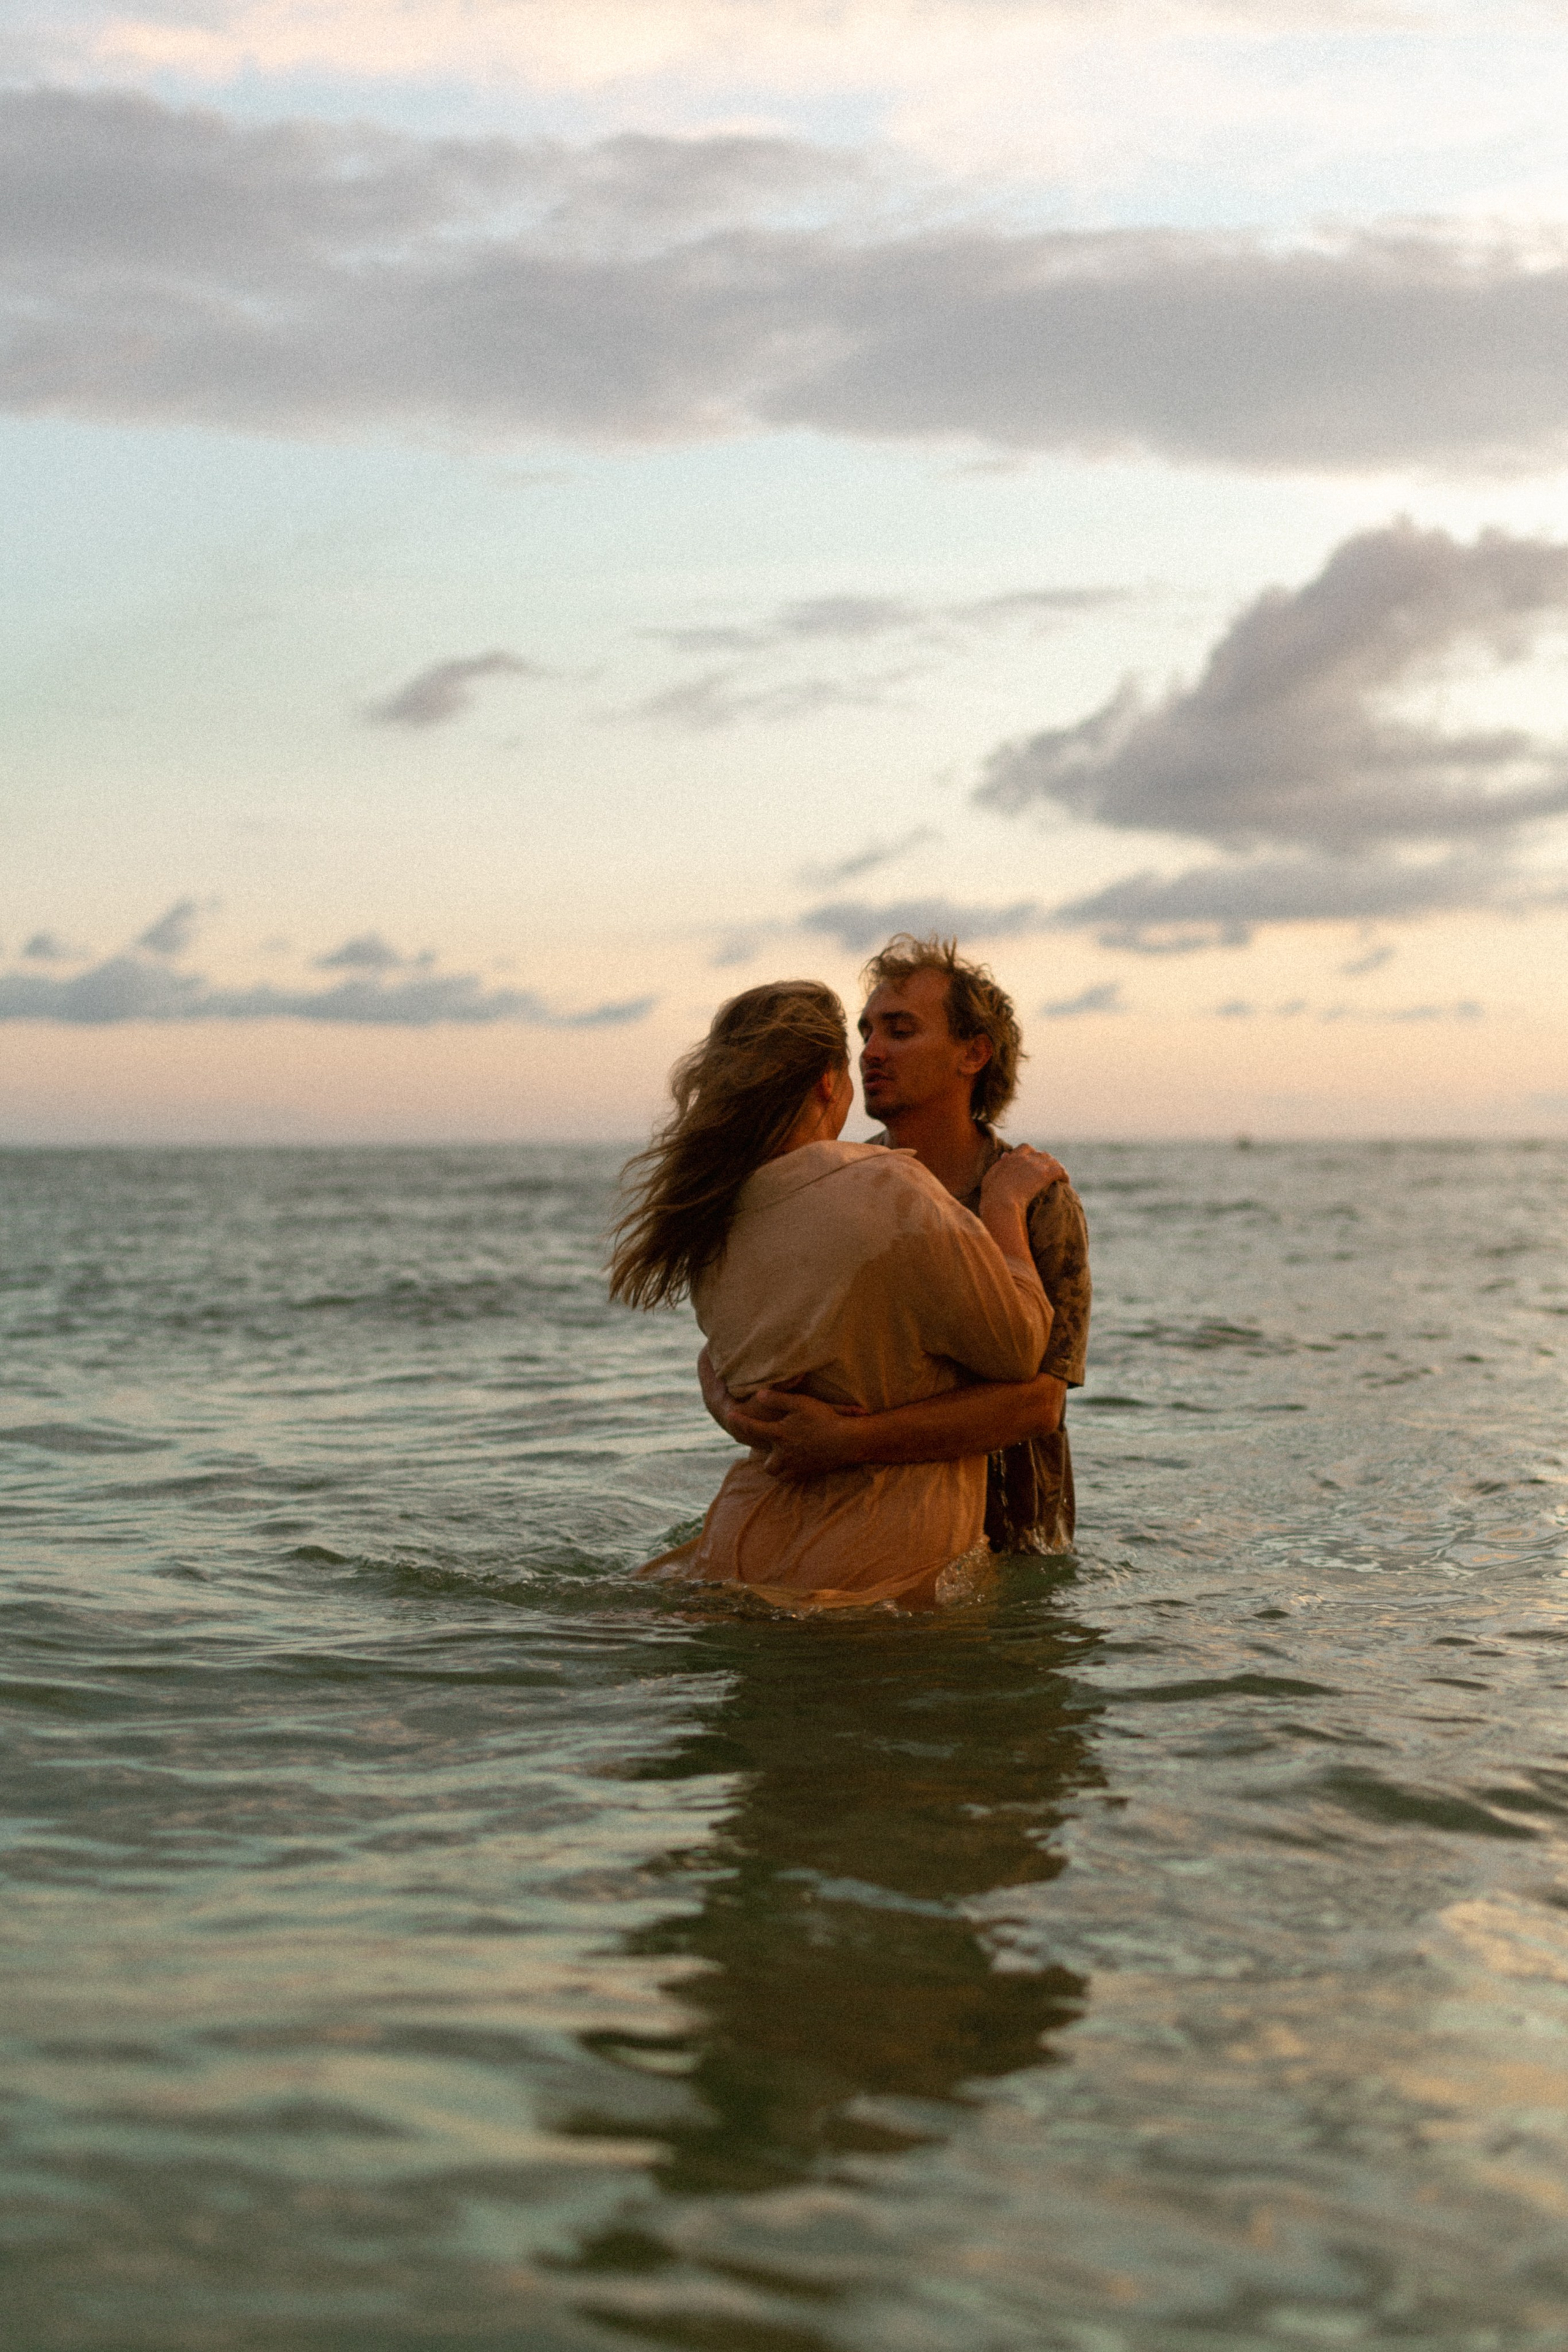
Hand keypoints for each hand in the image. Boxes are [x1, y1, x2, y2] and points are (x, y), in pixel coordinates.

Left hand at [734, 1387, 870, 1480]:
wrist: (848, 1441)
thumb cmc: (824, 1419)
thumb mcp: (800, 1403)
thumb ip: (777, 1399)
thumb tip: (758, 1394)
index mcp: (780, 1434)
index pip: (753, 1428)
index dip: (739, 1421)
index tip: (729, 1416)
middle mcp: (784, 1453)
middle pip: (765, 1462)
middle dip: (763, 1455)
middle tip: (767, 1444)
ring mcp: (796, 1466)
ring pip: (776, 1472)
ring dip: (775, 1465)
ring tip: (780, 1455)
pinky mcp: (808, 1473)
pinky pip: (791, 1478)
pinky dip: (789, 1471)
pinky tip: (794, 1462)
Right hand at [980, 1143, 1067, 1214]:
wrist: (1000, 1203)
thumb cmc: (992, 1195)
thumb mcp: (990, 1177)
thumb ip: (998, 1165)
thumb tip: (1005, 1155)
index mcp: (1012, 1158)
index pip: (1026, 1148)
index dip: (1032, 1154)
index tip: (1033, 1161)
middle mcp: (1025, 1158)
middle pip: (1042, 1154)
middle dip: (1046, 1162)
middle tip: (1049, 1172)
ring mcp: (1036, 1165)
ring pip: (1052, 1161)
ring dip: (1056, 1168)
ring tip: (1059, 1178)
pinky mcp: (1045, 1174)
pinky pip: (1060, 1171)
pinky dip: (1064, 1175)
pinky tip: (1065, 1182)